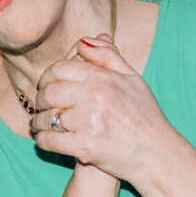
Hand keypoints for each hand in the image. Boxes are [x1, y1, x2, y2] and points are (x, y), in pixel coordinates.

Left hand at [29, 32, 177, 183]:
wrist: (156, 154)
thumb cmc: (146, 115)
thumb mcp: (133, 79)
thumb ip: (108, 56)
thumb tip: (82, 42)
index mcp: (103, 78)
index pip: (59, 69)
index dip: (47, 77)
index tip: (45, 85)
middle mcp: (94, 97)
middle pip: (48, 92)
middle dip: (40, 100)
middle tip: (41, 106)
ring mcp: (87, 123)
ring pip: (46, 118)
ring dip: (38, 122)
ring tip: (40, 124)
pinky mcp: (84, 147)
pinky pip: (49, 140)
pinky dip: (42, 140)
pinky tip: (44, 138)